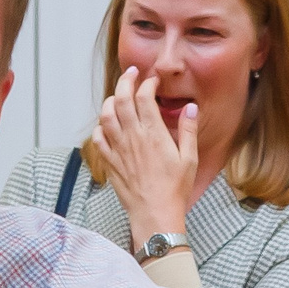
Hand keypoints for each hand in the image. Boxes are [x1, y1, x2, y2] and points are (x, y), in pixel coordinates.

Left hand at [92, 65, 200, 249]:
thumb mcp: (189, 157)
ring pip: (105, 116)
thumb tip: (190, 107)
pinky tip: (107, 125)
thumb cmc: (175, 188)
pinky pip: (98, 138)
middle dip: (125, 81)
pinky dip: (100, 127)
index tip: (152, 81)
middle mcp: (132, 138)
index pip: (143, 97)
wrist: (154, 213)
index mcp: (154, 134)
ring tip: (118, 96)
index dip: (146, 83)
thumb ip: (188, 130)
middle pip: (120, 99)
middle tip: (131, 74)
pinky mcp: (109, 162)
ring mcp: (117, 150)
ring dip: (110, 101)